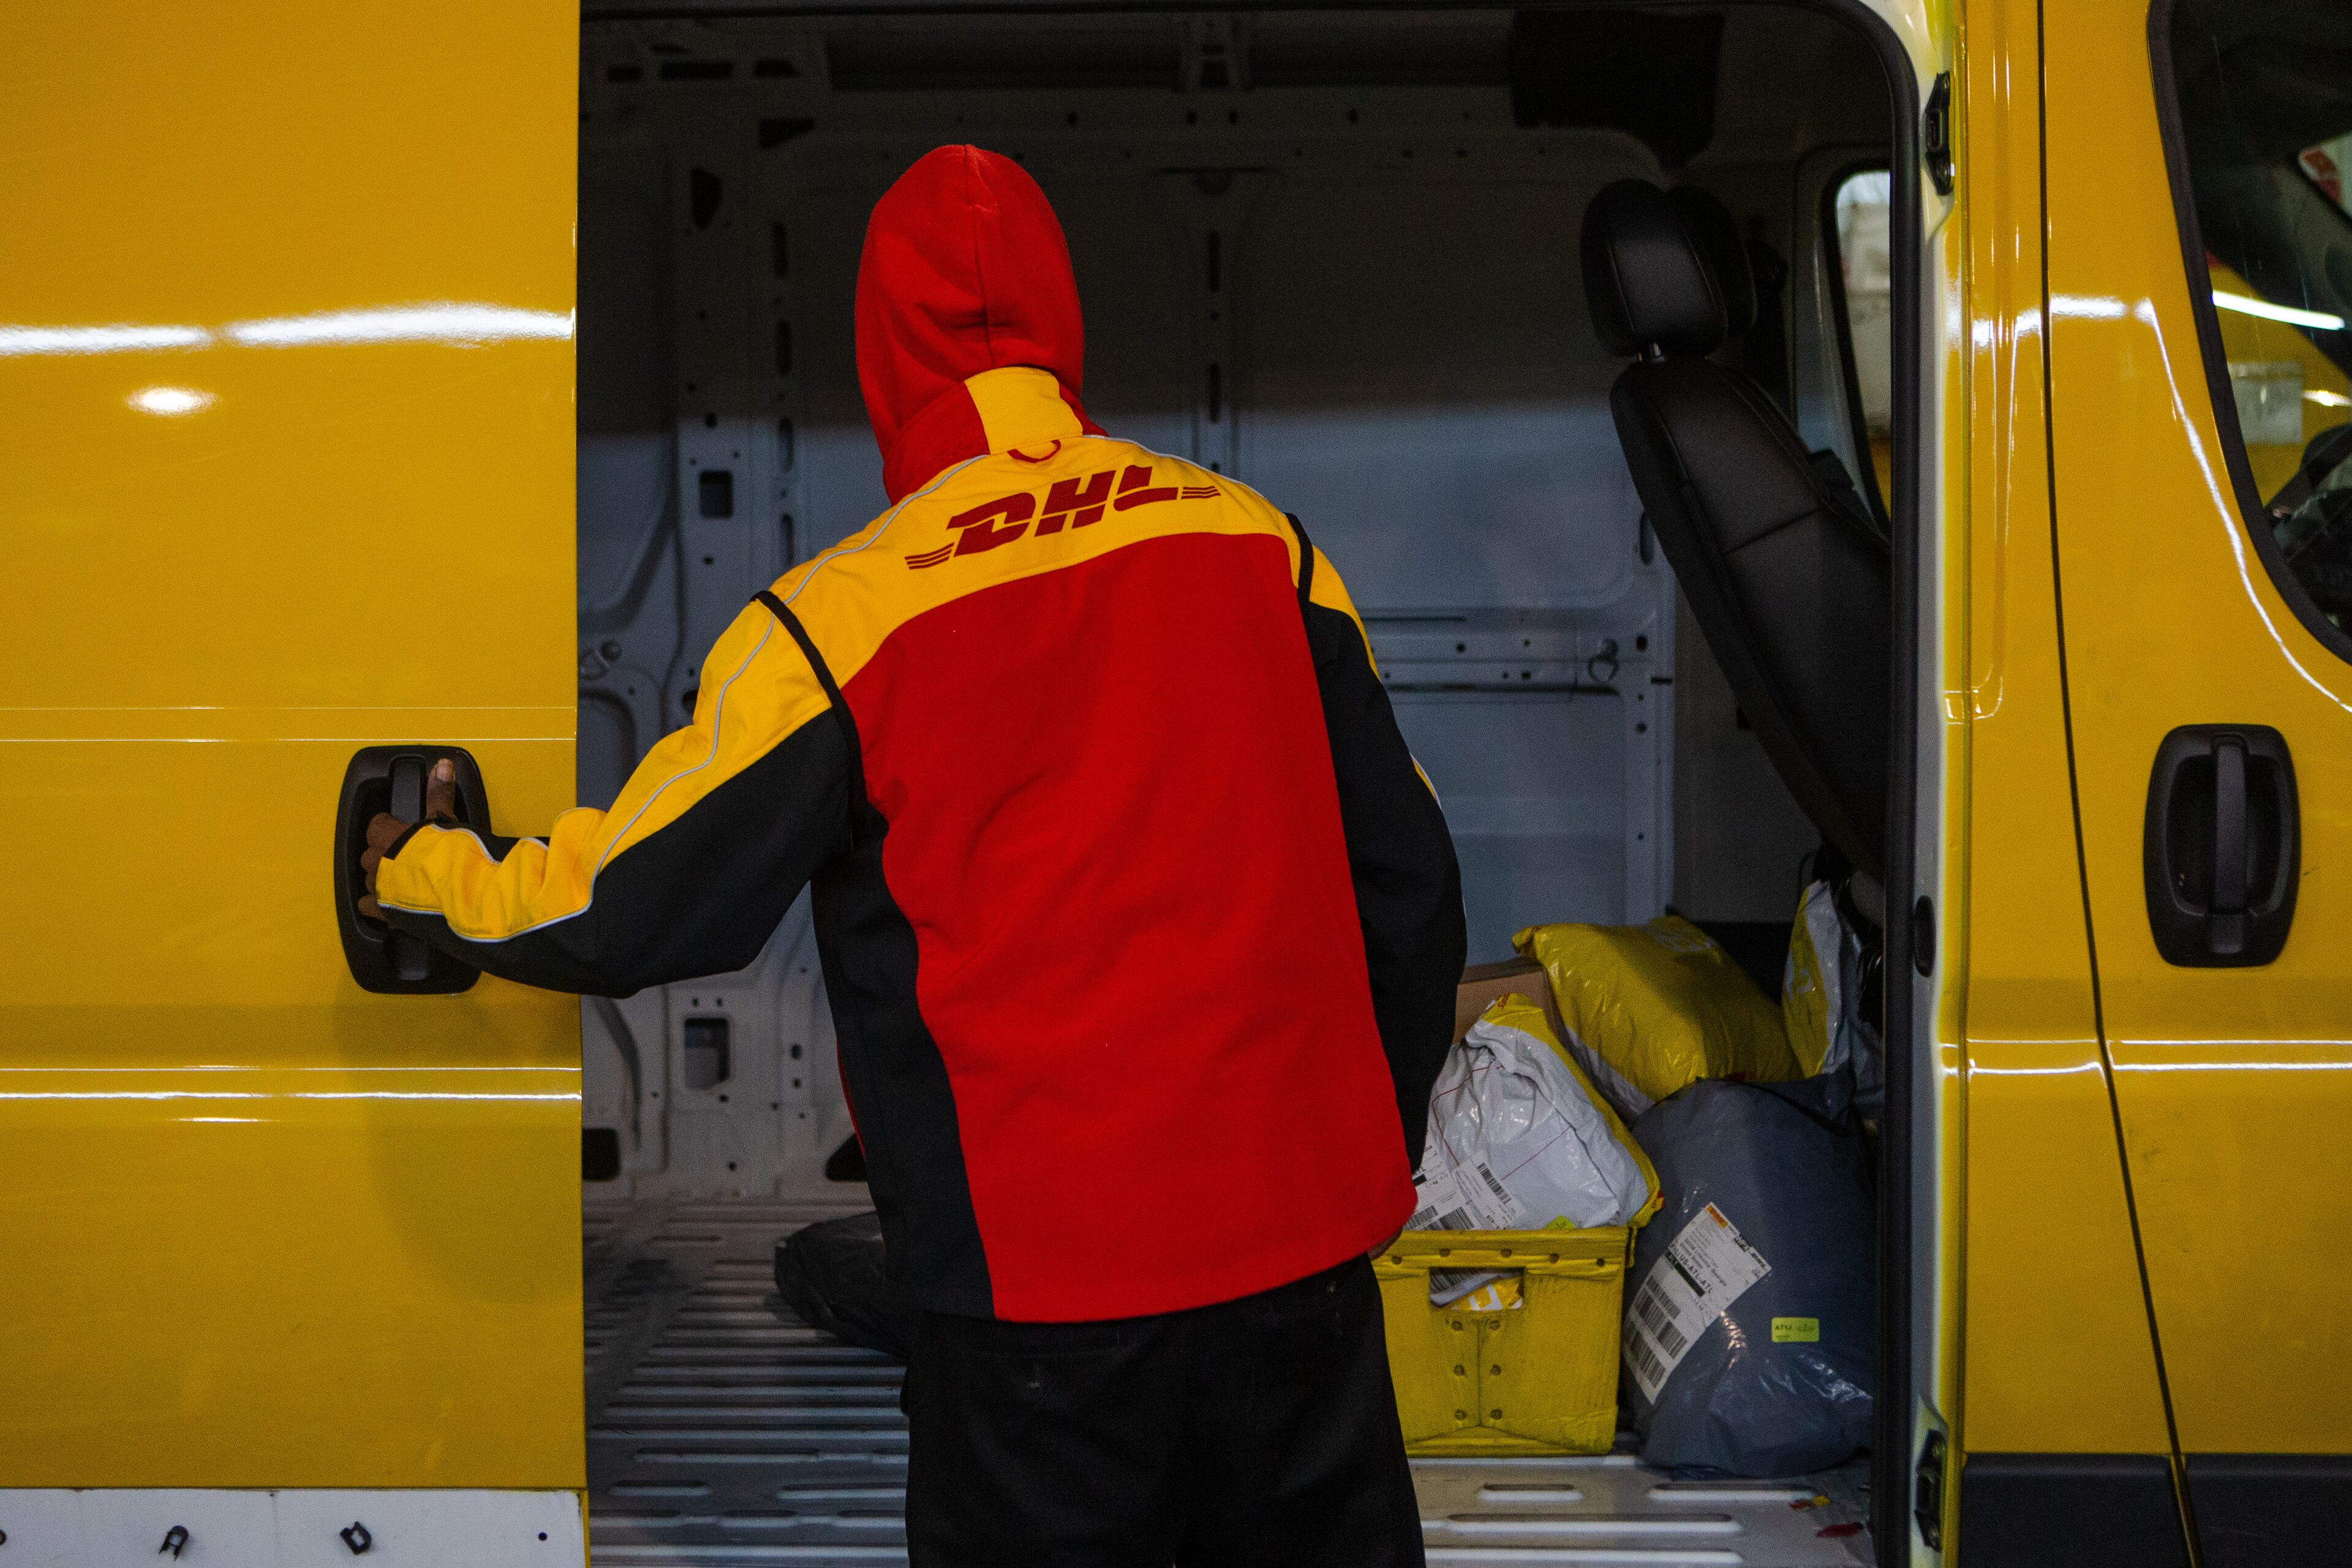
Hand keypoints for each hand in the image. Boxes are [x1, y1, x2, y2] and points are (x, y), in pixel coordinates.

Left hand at [357, 757, 455, 918]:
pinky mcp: (383, 911)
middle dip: (384, 855)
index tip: (400, 830)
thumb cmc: (448, 853)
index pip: (376, 826)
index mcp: (387, 836)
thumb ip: (439, 792)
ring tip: (403, 883)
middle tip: (406, 857)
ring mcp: (377, 888)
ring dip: (382, 880)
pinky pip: (368, 906)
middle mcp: (376, 861)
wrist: (455, 891)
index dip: (388, 827)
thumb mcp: (445, 817)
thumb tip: (442, 765)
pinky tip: (391, 905)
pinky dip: (377, 906)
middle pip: (370, 855)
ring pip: (370, 881)